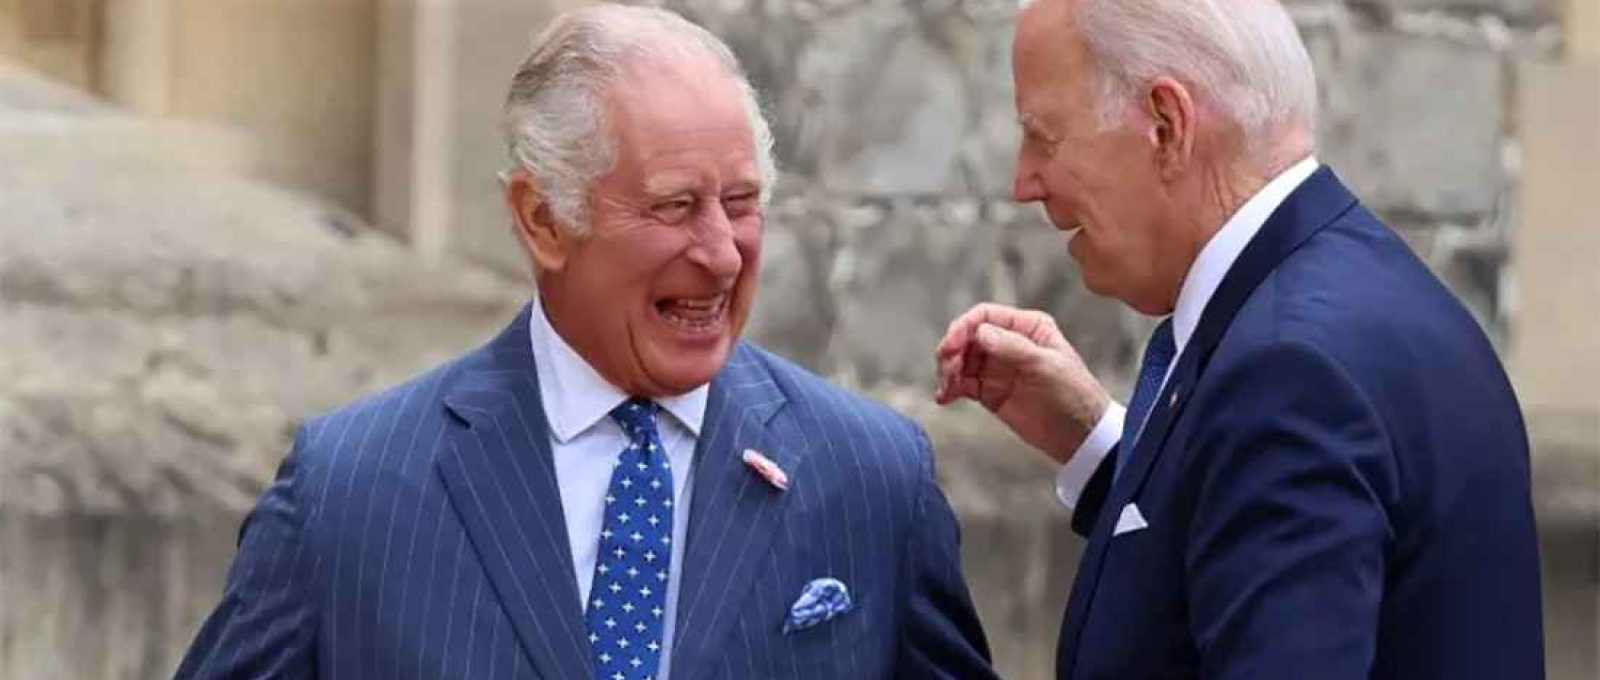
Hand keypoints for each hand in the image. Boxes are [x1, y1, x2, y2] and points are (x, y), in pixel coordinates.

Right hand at [935, 303, 1110, 463]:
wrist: (1080, 436)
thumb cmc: (1073, 396)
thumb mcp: (1046, 367)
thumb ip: (1013, 348)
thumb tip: (979, 333)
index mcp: (1027, 328)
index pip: (984, 316)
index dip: (962, 328)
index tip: (950, 347)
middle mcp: (1009, 343)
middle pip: (967, 337)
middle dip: (952, 352)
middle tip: (947, 372)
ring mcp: (998, 368)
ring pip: (960, 360)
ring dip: (947, 371)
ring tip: (947, 389)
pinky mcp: (990, 392)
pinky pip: (962, 383)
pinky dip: (949, 388)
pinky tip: (944, 397)